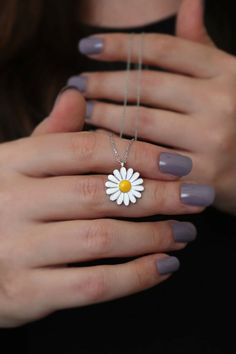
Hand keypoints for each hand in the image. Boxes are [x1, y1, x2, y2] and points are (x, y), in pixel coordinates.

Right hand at [0, 88, 211, 326]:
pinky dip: (135, 276)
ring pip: (101, 238)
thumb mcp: (15, 166)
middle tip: (194, 198)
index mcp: (12, 163)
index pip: (85, 149)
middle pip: (100, 193)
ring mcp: (16, 249)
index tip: (178, 165)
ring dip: (153, 236)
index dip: (138, 154)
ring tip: (184, 233)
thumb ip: (49, 135)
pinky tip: (162, 266)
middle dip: (157, 196)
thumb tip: (76, 95)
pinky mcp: (26, 293)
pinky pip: (92, 284)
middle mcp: (11, 202)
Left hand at [74, 0, 235, 214]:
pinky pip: (146, 158)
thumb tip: (190, 1)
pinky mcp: (200, 175)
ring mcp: (211, 140)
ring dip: (104, 114)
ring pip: (141, 121)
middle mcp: (220, 102)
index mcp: (226, 72)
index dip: (120, 45)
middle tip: (76, 83)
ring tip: (83, 109)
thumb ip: (202, 46)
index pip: (162, 49)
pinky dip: (119, 149)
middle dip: (103, 83)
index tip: (87, 45)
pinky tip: (100, 142)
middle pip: (145, 86)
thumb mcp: (227, 78)